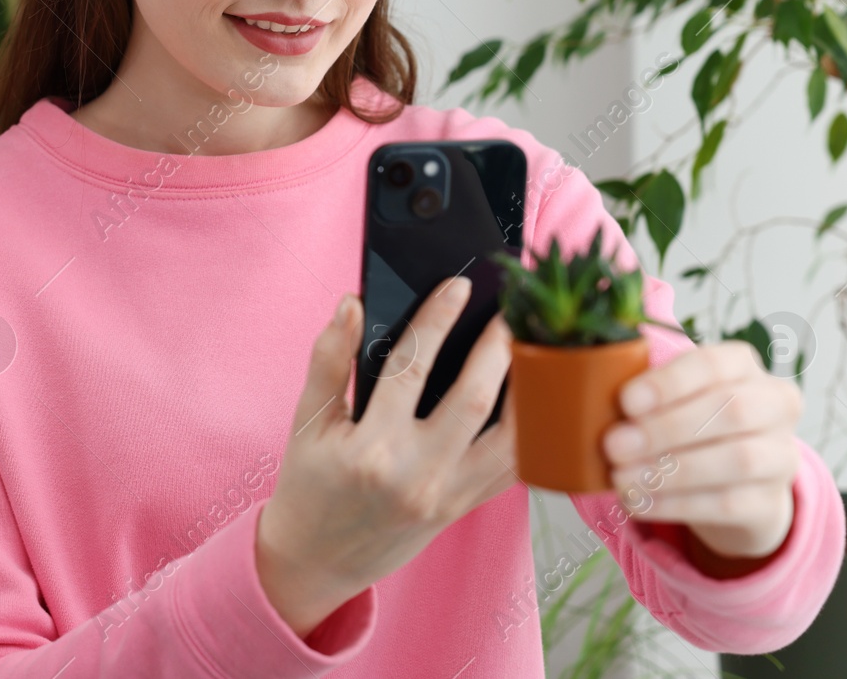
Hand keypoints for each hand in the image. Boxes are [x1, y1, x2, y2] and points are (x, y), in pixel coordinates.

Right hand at [256, 276, 518, 638]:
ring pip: (508, 440)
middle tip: (513, 308)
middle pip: (472, 401)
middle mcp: (415, 475)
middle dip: (497, 348)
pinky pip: (511, 468)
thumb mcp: (307, 422)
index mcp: (370, 449)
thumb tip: (350, 305)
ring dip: (529, 391)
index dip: (435, 321)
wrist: (316, 559)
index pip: (409, 370)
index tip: (456, 286)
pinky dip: (530, 430)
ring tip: (538, 347)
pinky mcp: (463, 508)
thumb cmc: (309, 484)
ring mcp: (446, 497)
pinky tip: (537, 395)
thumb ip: (328, 360)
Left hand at [603, 341, 801, 559]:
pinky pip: (726, 504)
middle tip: (614, 445)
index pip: (714, 363)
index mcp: (743, 366)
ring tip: (621, 477)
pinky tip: (638, 502)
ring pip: (736, 459)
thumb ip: (641, 392)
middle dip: (667, 428)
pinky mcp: (770, 503)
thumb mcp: (670, 399)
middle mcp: (774, 404)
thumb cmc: (689, 425)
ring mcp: (781, 456)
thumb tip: (588, 392)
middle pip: (731, 410)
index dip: (670, 383)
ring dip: (671, 470)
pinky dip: (676, 504)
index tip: (626, 402)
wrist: (733, 486)